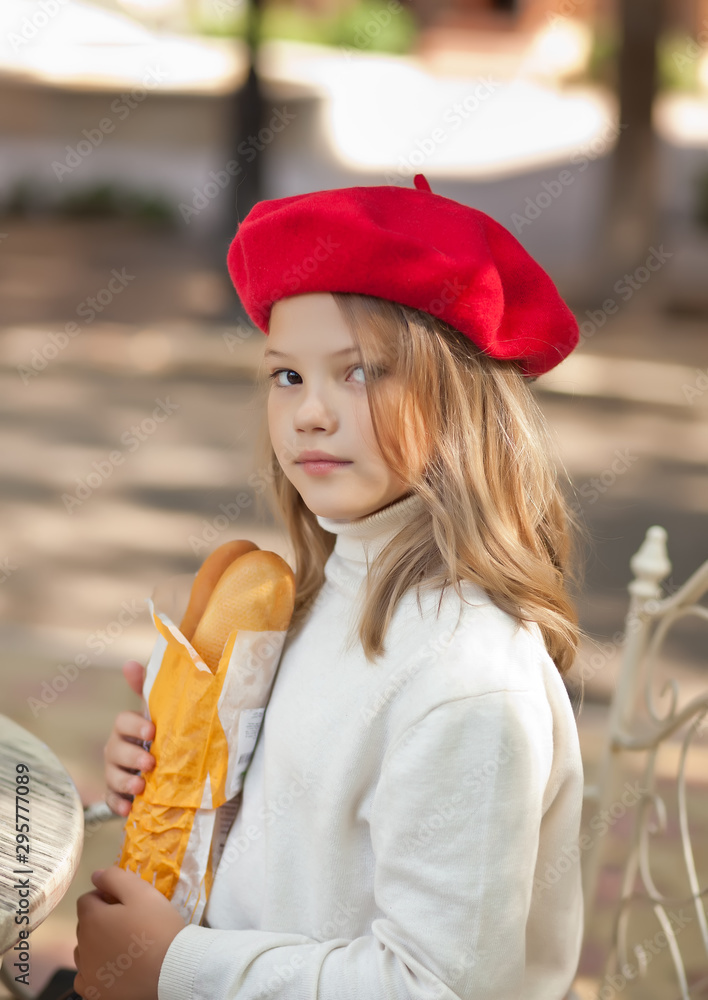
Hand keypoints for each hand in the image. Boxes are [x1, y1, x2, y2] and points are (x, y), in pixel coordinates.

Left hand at [73, 866, 185, 999]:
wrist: (173, 970)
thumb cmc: (158, 927)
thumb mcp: (142, 892)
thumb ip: (115, 878)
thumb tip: (95, 875)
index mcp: (92, 920)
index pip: (87, 900)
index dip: (105, 896)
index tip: (125, 903)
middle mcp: (83, 947)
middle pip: (85, 925)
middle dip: (101, 920)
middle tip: (129, 923)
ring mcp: (87, 974)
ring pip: (84, 951)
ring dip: (97, 945)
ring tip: (124, 946)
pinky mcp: (95, 994)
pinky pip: (86, 978)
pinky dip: (95, 972)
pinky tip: (114, 968)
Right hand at [103, 661, 154, 816]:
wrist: (166, 766)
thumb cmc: (160, 734)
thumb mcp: (158, 712)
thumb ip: (146, 689)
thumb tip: (129, 663)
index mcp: (127, 727)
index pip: (122, 722)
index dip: (135, 725)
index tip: (152, 730)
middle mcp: (116, 748)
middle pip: (115, 751)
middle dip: (132, 756)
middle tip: (150, 763)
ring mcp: (115, 771)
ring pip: (112, 776)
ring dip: (125, 781)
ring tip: (141, 787)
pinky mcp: (117, 794)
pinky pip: (112, 800)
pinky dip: (119, 804)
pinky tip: (129, 808)